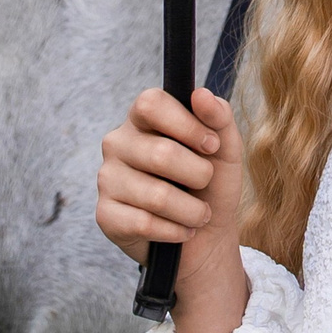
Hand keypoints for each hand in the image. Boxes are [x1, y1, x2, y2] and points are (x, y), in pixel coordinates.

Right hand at [95, 86, 248, 332]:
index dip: (187, 125)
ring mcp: (107, 179)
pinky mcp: (105, 215)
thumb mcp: (225, 149)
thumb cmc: (211, 186)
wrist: (206, 238)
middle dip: (199, 175)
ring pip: (157, 195)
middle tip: (205, 185)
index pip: (151, 103)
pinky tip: (180, 230)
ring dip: (192, 211)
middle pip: (161, 153)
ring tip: (198, 214)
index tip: (211, 145)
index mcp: (142, 119)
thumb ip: (219, 117)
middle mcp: (117, 143)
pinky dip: (175, 231)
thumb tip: (200, 94)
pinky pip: (144, 223)